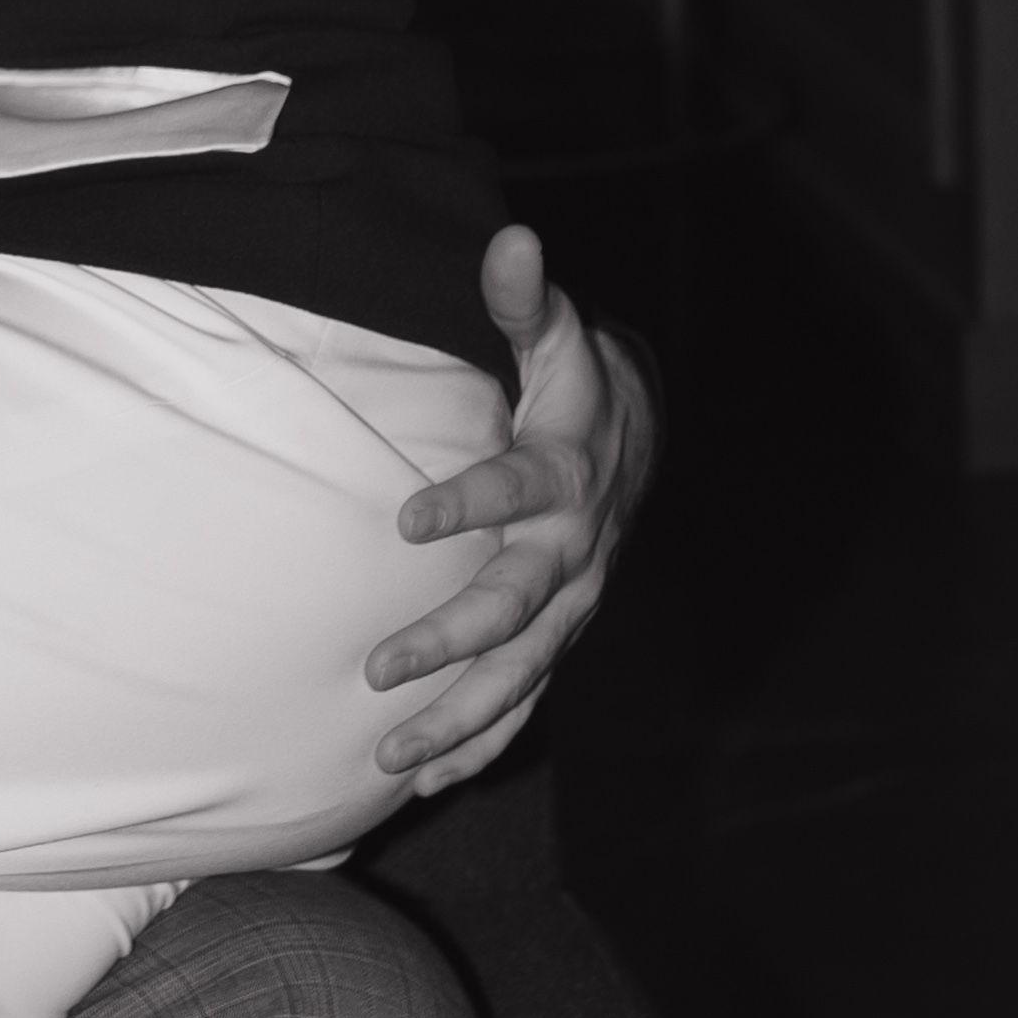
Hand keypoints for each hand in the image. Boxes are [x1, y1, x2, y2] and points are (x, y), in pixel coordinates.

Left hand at [357, 224, 659, 785]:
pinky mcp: (559, 635)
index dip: (471, 501)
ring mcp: (570, 605)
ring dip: (458, 718)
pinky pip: (524, 700)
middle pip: (515, 606)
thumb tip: (510, 236)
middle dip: (451, 641)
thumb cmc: (574, 386)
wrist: (637, 442)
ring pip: (519, 674)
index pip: (519, 489)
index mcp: (566, 475)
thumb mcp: (555, 336)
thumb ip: (522, 297)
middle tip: (380, 668)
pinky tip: (426, 781)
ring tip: (391, 756)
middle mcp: (573, 552)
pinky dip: (481, 743)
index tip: (408, 519)